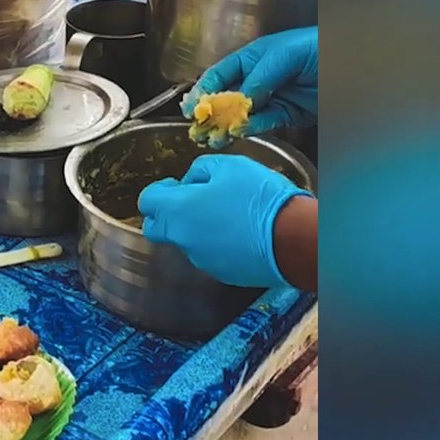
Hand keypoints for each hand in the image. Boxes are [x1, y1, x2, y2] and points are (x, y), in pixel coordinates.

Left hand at [138, 155, 311, 287]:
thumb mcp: (229, 165)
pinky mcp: (220, 273)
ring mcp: (200, 260)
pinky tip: (240, 232)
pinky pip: (208, 255)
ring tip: (226, 214)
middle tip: (192, 201)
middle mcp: (182, 239)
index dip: (159, 191)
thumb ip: (199, 170)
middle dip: (167, 214)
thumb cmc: (260, 198)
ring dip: (195, 229)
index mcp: (177, 211)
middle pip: (156, 228)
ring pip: (185, 242)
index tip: (176, 185)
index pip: (146, 201)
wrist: (293, 239)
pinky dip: (216, 244)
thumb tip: (191, 182)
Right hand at [180, 27, 317, 144]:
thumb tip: (240, 100)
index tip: (191, 106)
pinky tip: (240, 132)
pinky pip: (265, 122)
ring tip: (213, 138)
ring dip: (228, 125)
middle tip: (198, 128)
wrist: (355, 61)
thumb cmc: (319, 46)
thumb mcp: (285, 55)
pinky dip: (252, 128)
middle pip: (228, 96)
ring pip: (243, 113)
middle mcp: (260, 77)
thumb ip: (260, 77)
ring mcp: (273, 96)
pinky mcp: (288, 113)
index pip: (221, 73)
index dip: (204, 89)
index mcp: (254, 56)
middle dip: (211, 112)